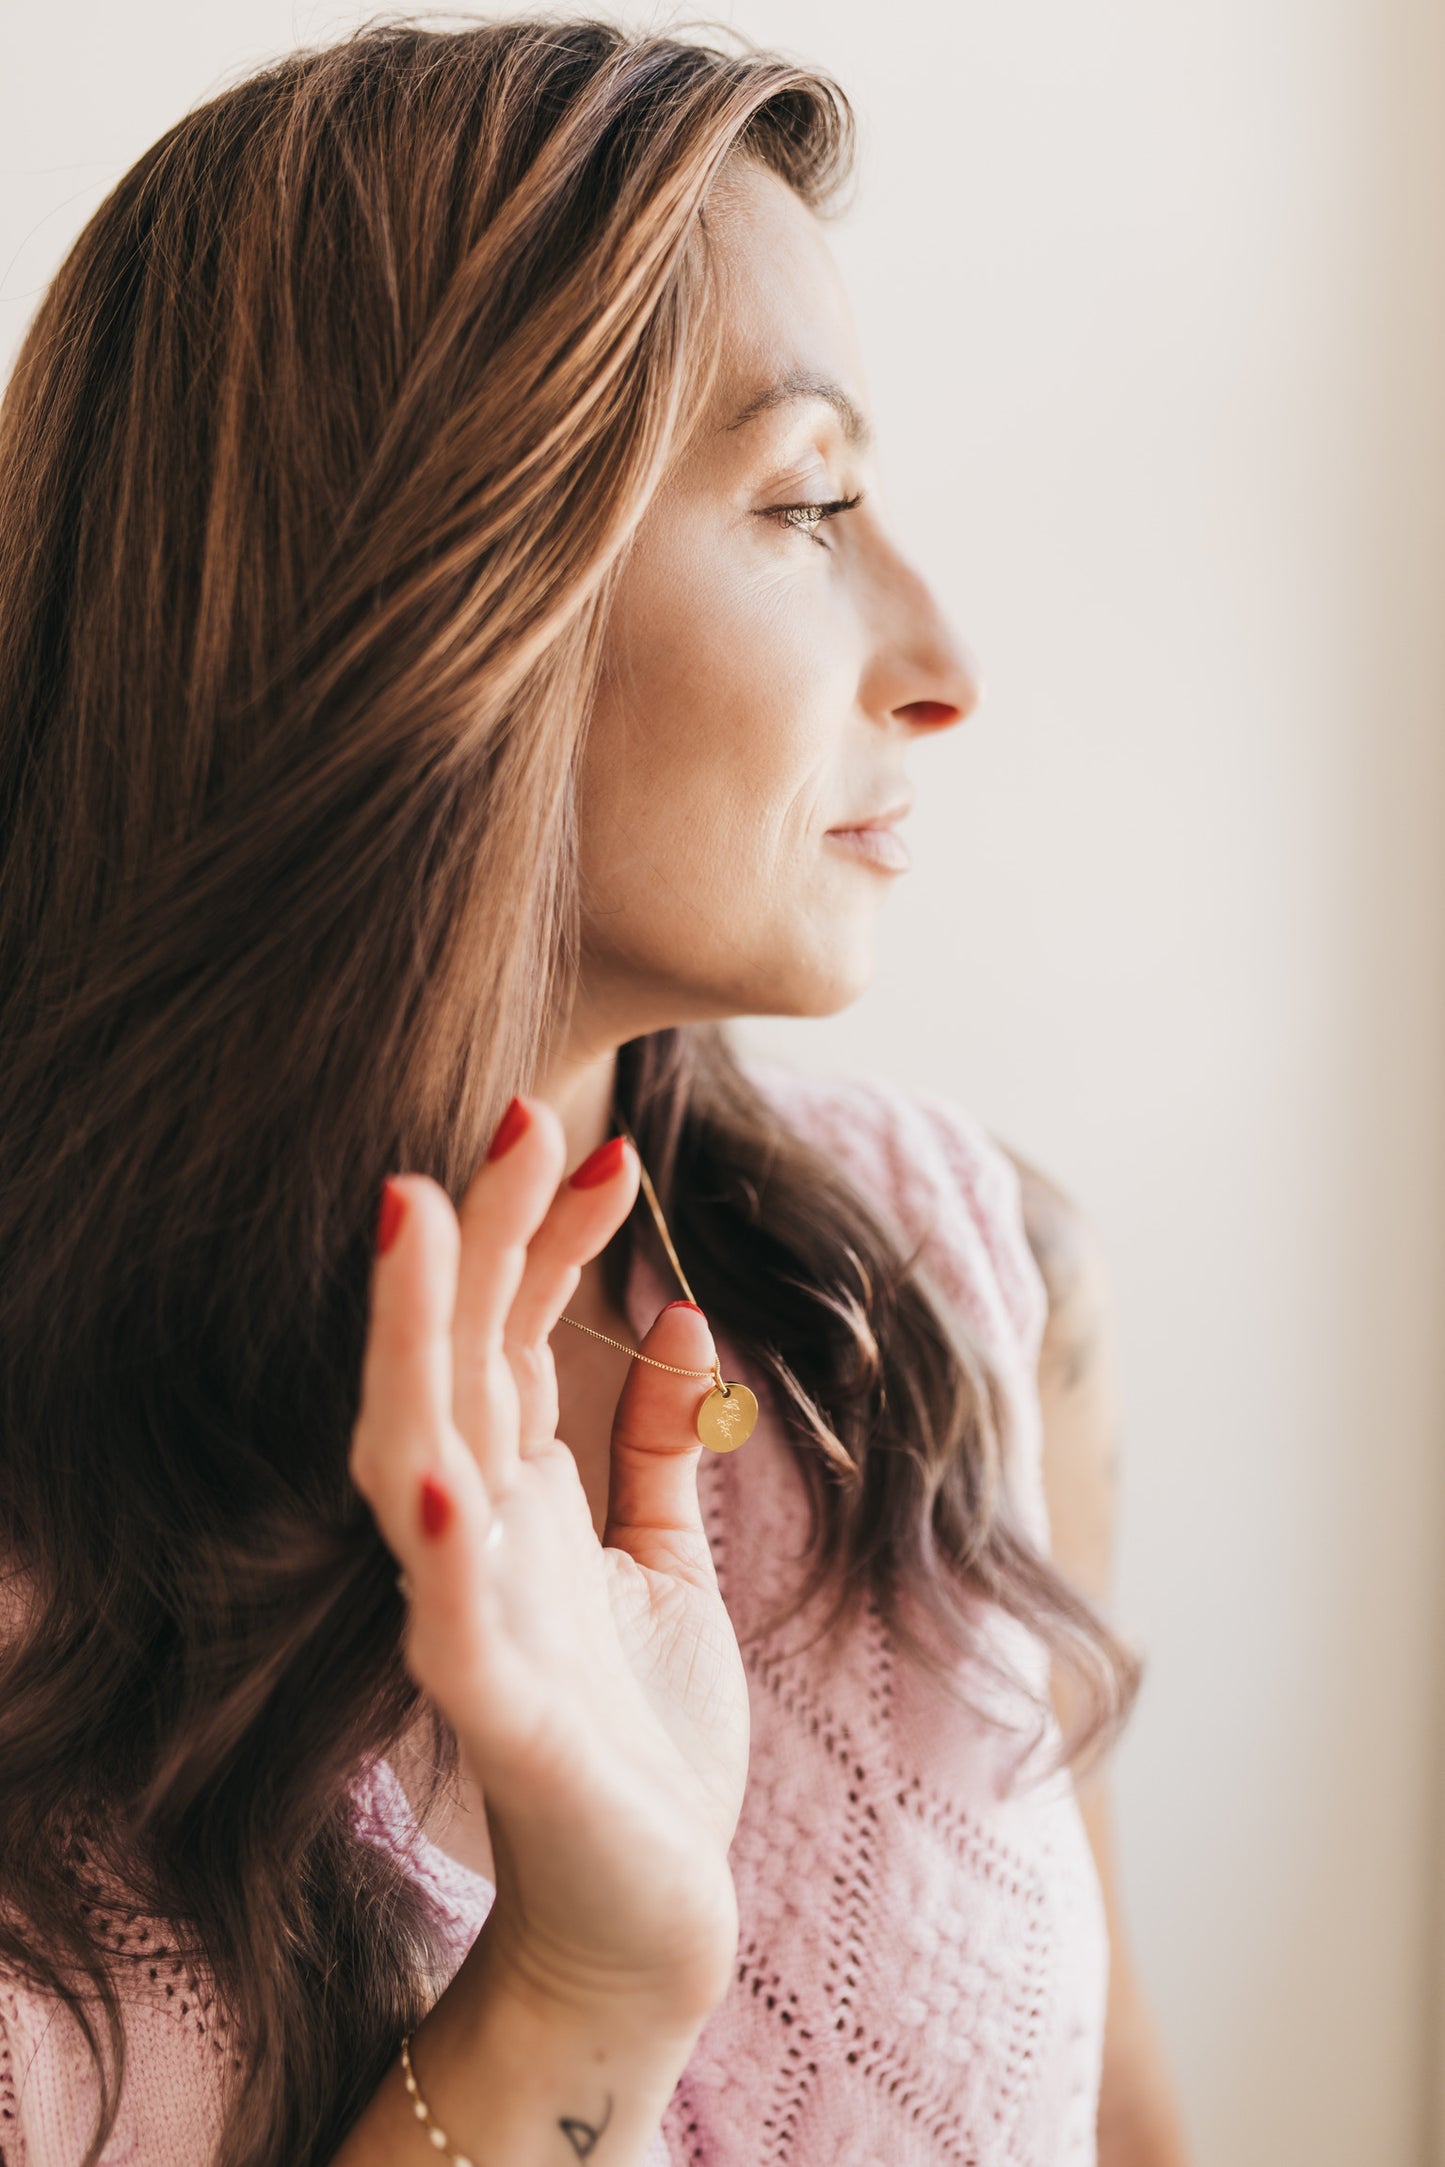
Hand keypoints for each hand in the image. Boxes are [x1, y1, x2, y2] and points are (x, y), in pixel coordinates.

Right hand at [347, 1096, 748, 2018]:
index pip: (514, 1334)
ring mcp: (469, 1617)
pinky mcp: (489, 1714)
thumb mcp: (666, 1562)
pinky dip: (441, 1550)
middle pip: (456, 1358)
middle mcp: (475, 1537)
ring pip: (413, 1455)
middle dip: (478, 1238)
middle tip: (520, 1113)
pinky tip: (445, 1474)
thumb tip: (681, 1317)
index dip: (550, 1237)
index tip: (612, 1149)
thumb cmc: (643, 1737)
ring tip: (415, 1221)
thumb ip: (657, 1444)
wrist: (648, 1914)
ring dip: (413, 1344)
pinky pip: (448, 1622)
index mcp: (517, 1496)